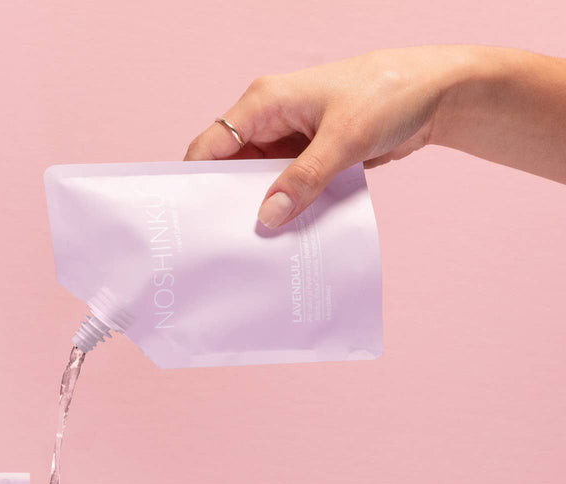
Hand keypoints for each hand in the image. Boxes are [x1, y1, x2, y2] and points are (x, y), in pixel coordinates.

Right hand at [185, 46, 470, 227]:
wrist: (436, 93)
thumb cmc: (390, 94)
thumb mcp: (344, 139)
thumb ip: (304, 179)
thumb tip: (268, 217)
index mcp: (265, 102)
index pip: (211, 144)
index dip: (195, 181)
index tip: (191, 221)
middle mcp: (270, 120)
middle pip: (228, 168)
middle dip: (225, 202)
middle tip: (222, 242)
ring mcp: (288, 140)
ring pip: (256, 182)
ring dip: (257, 208)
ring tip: (252, 244)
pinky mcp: (306, 157)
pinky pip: (283, 188)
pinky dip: (282, 208)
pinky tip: (281, 234)